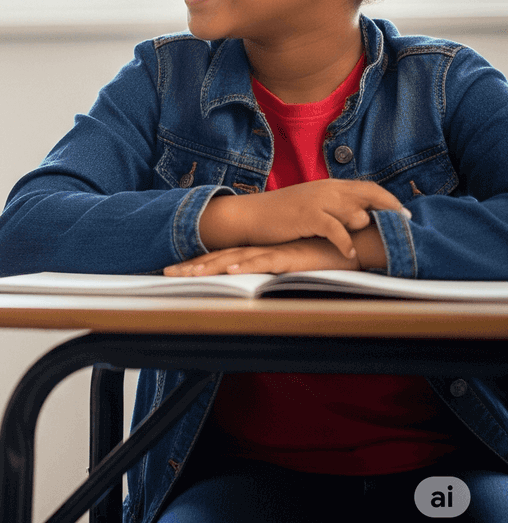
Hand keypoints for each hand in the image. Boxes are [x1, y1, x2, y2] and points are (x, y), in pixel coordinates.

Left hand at [165, 236, 357, 276]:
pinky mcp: (292, 258)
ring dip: (211, 266)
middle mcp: (261, 250)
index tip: (173, 271)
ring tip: (188, 274)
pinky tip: (231, 270)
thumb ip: (275, 269)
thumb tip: (256, 282)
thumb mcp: (293, 264)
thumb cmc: (325, 254)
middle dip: (191, 267)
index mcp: (258, 252)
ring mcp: (274, 252)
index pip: (220, 258)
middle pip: (219, 259)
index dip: (196, 264)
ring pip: (235, 260)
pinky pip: (266, 262)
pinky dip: (247, 266)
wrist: (355, 240)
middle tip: (165, 274)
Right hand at [201, 179, 410, 259]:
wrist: (251, 215)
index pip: (369, 187)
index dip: (390, 200)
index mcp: (330, 185)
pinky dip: (347, 243)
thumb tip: (362, 217)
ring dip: (364, 230)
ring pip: (357, 214)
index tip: (406, 214)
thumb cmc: (283, 215)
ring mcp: (319, 201)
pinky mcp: (309, 216)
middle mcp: (328, 189)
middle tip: (405, 226)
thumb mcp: (313, 205)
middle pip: (370, 196)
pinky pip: (338, 230)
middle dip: (390, 211)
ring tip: (369, 245)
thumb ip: (336, 206)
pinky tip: (349, 254)